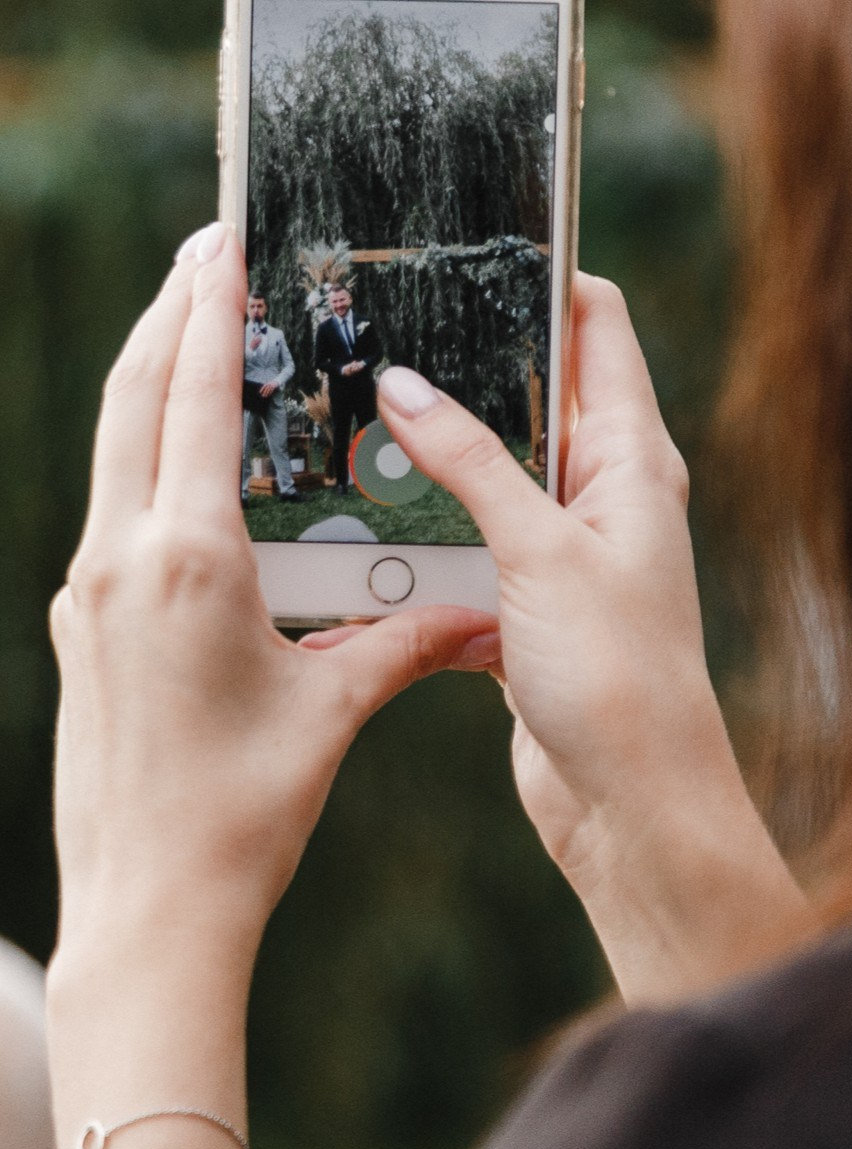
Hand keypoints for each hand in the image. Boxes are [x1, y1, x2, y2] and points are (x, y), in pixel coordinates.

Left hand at [47, 221, 491, 1148]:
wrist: (145, 908)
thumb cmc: (241, 813)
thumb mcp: (331, 713)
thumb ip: (399, 644)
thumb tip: (472, 615)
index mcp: (186, 563)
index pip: (190, 400)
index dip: (206, 310)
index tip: (221, 240)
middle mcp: (121, 561)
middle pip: (132, 400)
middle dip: (167, 317)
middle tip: (207, 255)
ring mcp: (89, 593)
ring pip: (113, 450)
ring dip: (151, 382)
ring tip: (198, 335)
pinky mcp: (83, 626)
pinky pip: (113, 509)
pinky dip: (146, 456)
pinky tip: (186, 463)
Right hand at [309, 276, 813, 1001]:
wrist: (631, 804)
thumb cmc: (618, 675)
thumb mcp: (539, 550)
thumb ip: (472, 464)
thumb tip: (405, 384)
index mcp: (633, 459)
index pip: (601, 330)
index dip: (548, 279)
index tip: (475, 239)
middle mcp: (607, 494)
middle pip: (536, 397)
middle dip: (468, 366)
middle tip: (383, 324)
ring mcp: (568, 550)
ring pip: (493, 476)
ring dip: (436, 459)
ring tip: (353, 417)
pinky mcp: (532, 606)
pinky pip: (471, 549)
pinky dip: (429, 538)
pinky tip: (368, 529)